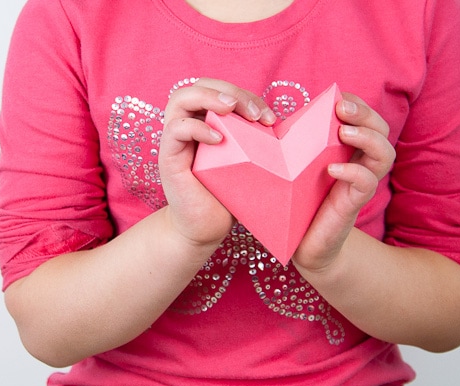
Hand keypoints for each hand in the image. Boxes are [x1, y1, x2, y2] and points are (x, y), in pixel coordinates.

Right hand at [159, 78, 275, 246]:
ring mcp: (176, 138)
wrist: (206, 227)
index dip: (247, 96)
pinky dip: (198, 128)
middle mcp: (189, 124)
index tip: (272, 120)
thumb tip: (291, 126)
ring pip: (181, 97)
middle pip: (201, 84)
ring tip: (231, 108)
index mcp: (207, 120)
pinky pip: (176, 129)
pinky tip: (219, 139)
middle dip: (232, 92)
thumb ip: (257, 139)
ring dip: (210, 97)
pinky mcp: (168, 157)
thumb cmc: (229, 195)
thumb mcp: (249, 162)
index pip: (222, 90)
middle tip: (255, 115)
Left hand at [292, 92, 394, 271]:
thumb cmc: (295, 201)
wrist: (300, 244)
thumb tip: (266, 116)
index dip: (358, 104)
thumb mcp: (293, 166)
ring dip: (367, 137)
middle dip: (366, 114)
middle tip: (343, 108)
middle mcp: (359, 163)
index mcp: (347, 150)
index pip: (366, 119)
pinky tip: (333, 169)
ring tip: (344, 132)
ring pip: (384, 154)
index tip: (339, 96)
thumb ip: (291, 142)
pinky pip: (365, 183)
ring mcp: (359, 184)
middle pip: (382, 130)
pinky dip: (353, 172)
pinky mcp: (353, 204)